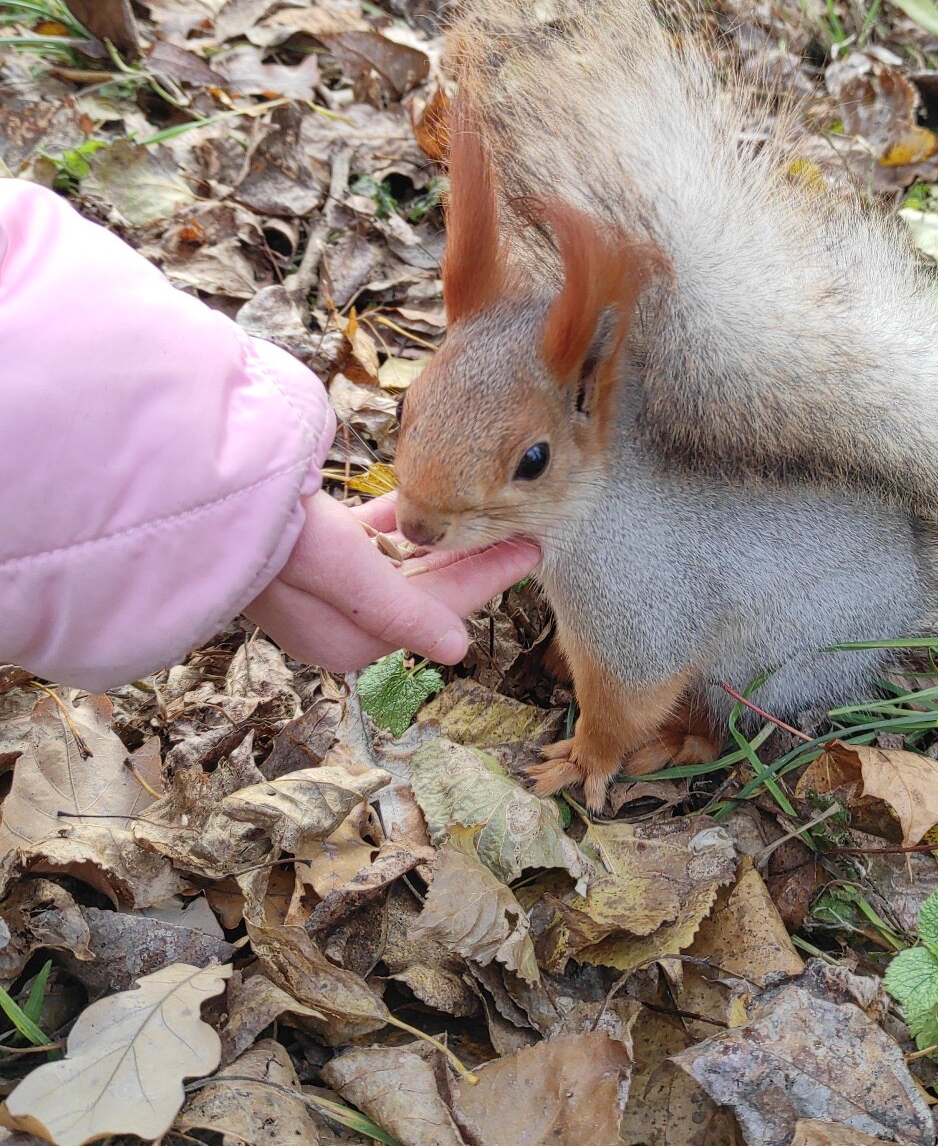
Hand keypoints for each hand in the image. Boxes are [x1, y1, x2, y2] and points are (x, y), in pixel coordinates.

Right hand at [244, 489, 538, 672]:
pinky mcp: (305, 544)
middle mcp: (336, 617)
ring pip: (400, 561)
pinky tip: (420, 503)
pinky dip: (396, 521)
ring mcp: (320, 582)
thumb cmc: (268, 534)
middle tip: (523, 526)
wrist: (195, 494)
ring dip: (442, 540)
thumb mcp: (339, 570)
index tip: (534, 548)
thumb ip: (401, 609)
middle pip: (425, 587)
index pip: (438, 608)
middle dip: (473, 559)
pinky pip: (365, 536)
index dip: (488, 577)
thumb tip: (458, 650)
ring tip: (485, 509)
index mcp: (345, 639)